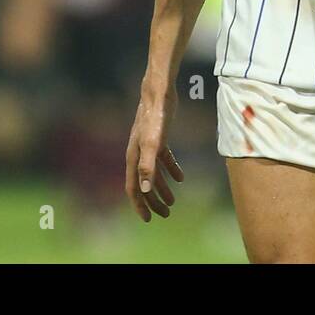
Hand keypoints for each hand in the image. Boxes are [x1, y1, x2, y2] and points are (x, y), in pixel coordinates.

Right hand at [125, 78, 184, 221]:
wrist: (158, 95)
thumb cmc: (154, 119)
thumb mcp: (152, 144)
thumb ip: (147, 167)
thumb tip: (145, 190)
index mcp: (133, 159)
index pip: (133, 188)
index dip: (140, 205)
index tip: (149, 219)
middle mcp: (138, 155)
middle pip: (144, 184)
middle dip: (153, 201)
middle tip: (166, 214)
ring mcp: (148, 148)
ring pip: (154, 174)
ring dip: (163, 189)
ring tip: (173, 202)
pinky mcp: (159, 140)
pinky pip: (164, 160)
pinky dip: (172, 170)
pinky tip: (181, 178)